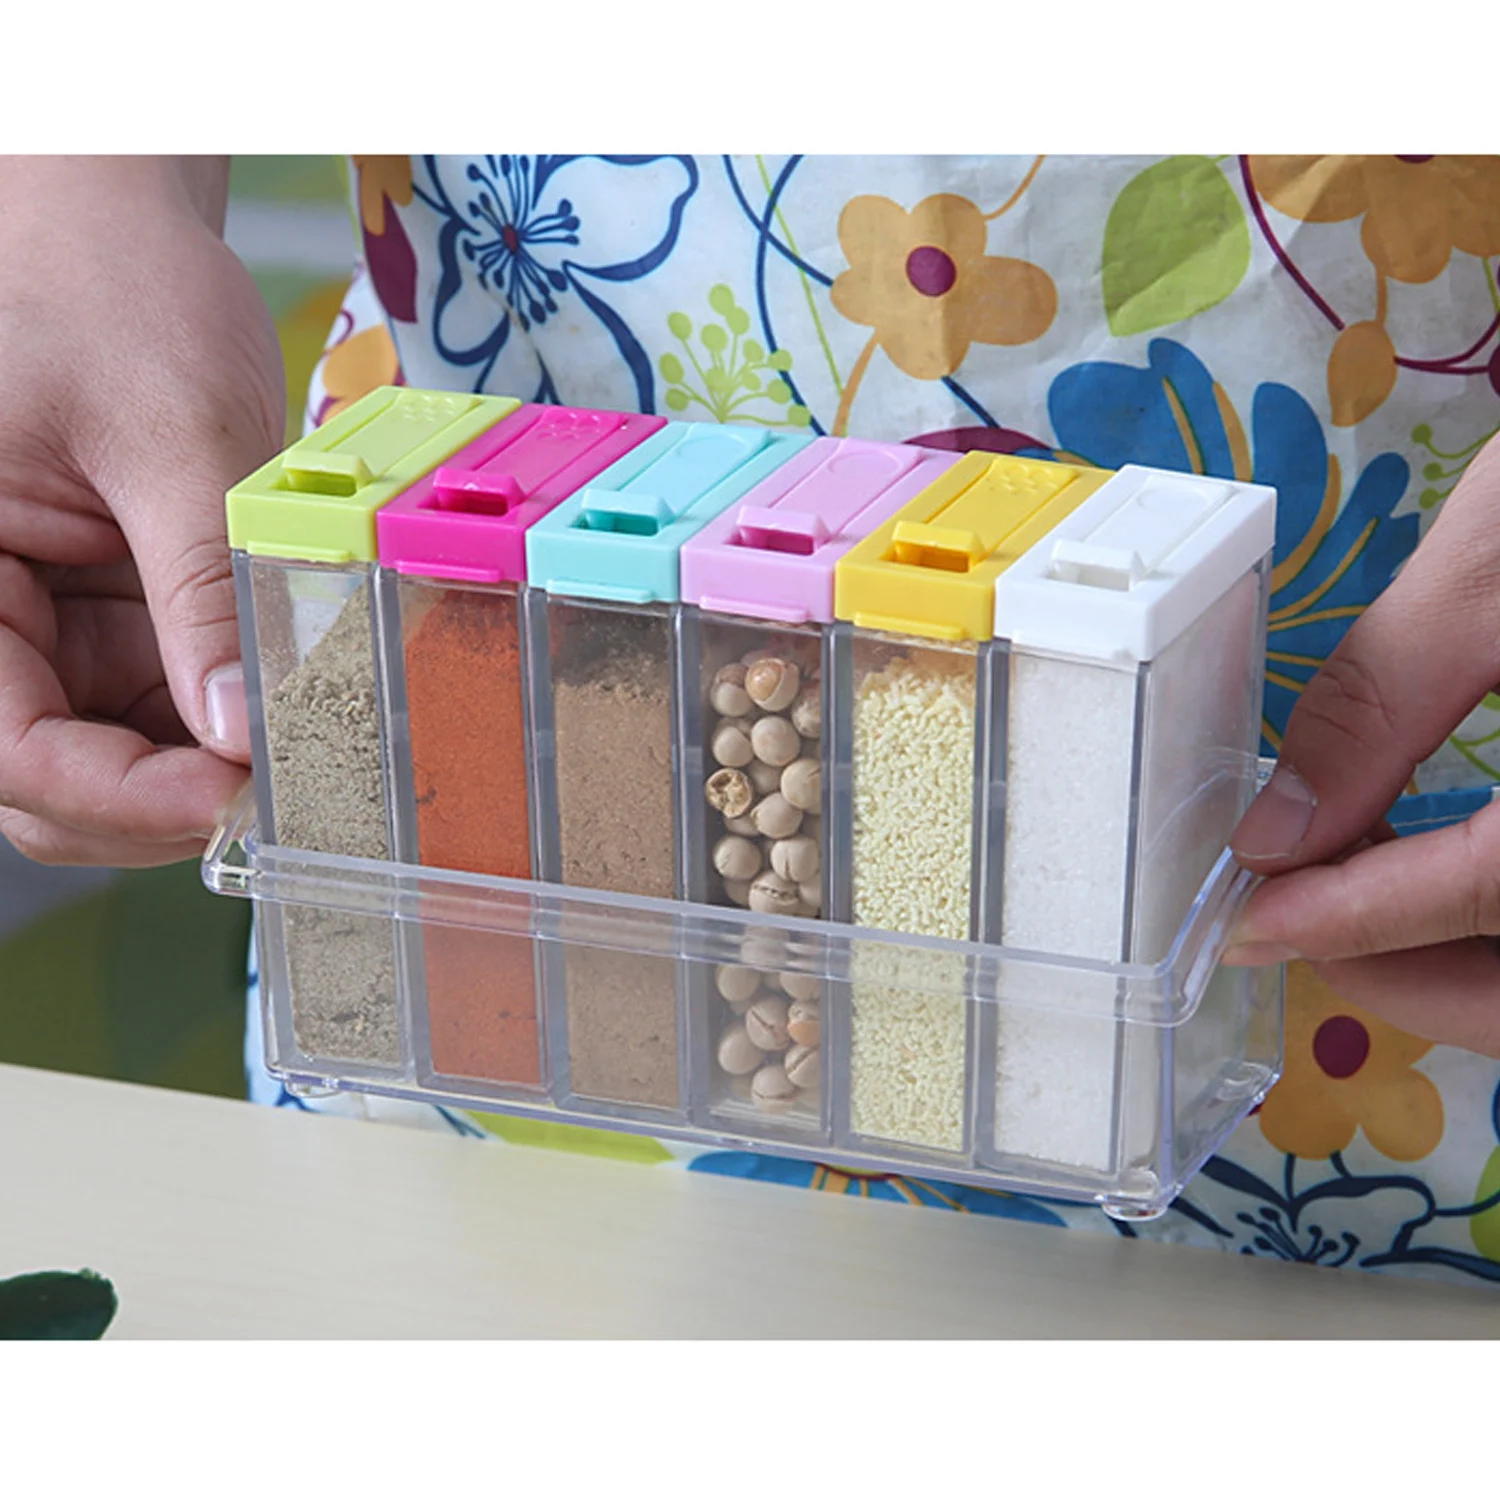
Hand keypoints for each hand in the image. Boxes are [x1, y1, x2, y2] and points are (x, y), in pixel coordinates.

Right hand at [0, 157, 284, 865]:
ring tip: (297, 752)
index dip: (121, 796)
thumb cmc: (111, 292)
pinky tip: (285, 712)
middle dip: (163, 804)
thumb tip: (241, 728)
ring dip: (200, 776)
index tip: (233, 793)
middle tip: (282, 791)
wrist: (119, 231)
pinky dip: (220, 728)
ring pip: (112, 762)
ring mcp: (46, 631)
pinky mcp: (111, 623)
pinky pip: (158, 712)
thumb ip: (202, 587)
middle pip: (52, 783)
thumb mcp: (169, 435)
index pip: (9, 751)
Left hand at [1227, 432, 1499, 1055]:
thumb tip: (1276, 827)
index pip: (1494, 892)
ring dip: (1450, 963)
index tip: (1250, 920)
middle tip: (1295, 916)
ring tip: (1355, 888)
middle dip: (1401, 973)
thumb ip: (1383, 694)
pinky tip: (1442, 874)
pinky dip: (1499, 929)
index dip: (1357, 922)